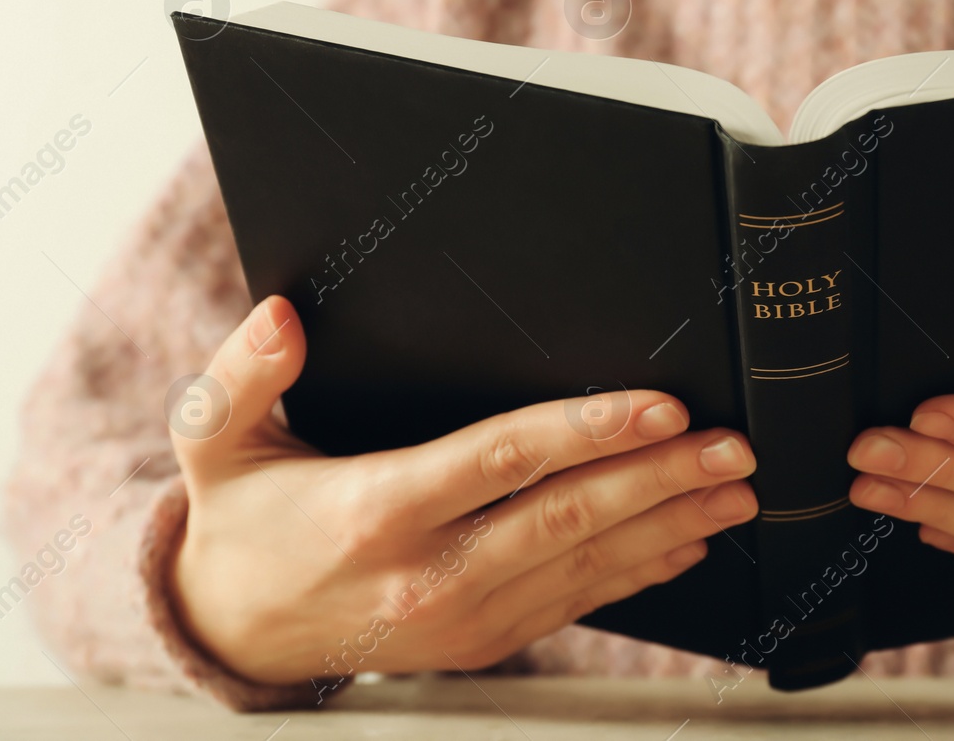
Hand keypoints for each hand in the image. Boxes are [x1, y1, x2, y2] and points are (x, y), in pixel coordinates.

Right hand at [170, 296, 757, 688]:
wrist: (234, 631)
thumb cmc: (242, 521)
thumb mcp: (218, 441)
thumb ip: (244, 375)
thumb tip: (279, 314)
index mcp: (378, 510)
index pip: (501, 461)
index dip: (587, 430)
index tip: (660, 408)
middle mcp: (429, 571)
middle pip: (566, 518)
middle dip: (660, 481)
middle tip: (732, 449)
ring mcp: (462, 616)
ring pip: (586, 567)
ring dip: (670, 527)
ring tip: (736, 493)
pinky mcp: (483, 640)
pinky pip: (576, 605)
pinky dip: (639, 575)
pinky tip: (688, 545)